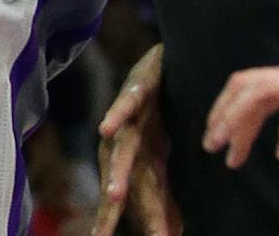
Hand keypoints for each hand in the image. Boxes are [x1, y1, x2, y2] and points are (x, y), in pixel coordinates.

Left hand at [94, 44, 183, 235]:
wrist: (167, 60)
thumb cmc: (165, 112)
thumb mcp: (167, 160)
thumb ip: (167, 195)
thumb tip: (174, 233)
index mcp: (139, 162)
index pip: (133, 200)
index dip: (125, 223)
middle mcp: (129, 142)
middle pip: (124, 181)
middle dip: (116, 208)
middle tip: (104, 235)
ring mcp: (131, 117)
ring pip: (123, 148)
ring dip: (117, 171)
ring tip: (114, 195)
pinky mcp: (137, 88)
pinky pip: (127, 104)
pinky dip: (116, 116)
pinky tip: (105, 129)